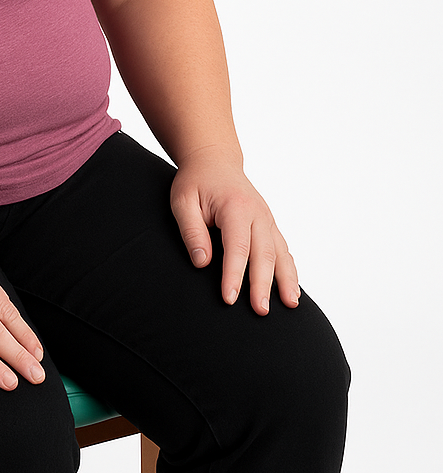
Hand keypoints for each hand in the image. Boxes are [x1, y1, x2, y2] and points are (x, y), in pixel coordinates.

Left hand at [169, 147, 300, 313]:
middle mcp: (258, 214)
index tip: (229, 298)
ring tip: (289, 305)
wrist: (214, 161)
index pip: (237, 247)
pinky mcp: (269, 225)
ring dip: (286, 280)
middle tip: (260, 311)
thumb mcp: (182, 202)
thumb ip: (191, 231)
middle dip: (263, 285)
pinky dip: (290, 270)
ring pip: (281, 253)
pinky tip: (291, 290)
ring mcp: (267, 219)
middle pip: (264, 254)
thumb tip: (201, 262)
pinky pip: (283, 249)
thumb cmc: (195, 182)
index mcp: (236, 207)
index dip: (234, 275)